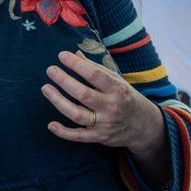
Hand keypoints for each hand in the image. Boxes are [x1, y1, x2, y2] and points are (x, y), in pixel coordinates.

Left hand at [41, 50, 161, 154]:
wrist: (144, 126)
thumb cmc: (126, 98)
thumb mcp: (117, 81)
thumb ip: (96, 68)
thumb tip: (75, 53)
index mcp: (117, 89)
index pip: (94, 74)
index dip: (76, 64)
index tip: (62, 56)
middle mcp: (111, 106)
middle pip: (83, 94)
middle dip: (64, 80)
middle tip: (50, 70)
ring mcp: (105, 123)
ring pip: (77, 114)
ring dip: (58, 101)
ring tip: (46, 88)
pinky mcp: (99, 137)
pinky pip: (79, 136)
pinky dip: (64, 132)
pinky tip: (50, 125)